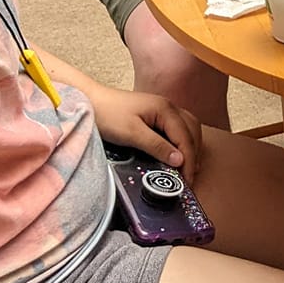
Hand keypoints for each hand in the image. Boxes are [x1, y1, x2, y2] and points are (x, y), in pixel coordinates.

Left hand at [86, 85, 201, 183]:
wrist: (89, 100)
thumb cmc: (107, 115)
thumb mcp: (131, 134)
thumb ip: (157, 146)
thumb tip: (180, 160)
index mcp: (165, 109)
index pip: (185, 138)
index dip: (189, 160)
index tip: (187, 182)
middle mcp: (169, 106)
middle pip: (192, 130)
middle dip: (194, 154)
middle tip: (189, 177)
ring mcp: (163, 108)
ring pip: (187, 127)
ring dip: (190, 146)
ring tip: (187, 166)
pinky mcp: (155, 113)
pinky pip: (177, 127)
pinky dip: (182, 140)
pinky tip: (176, 152)